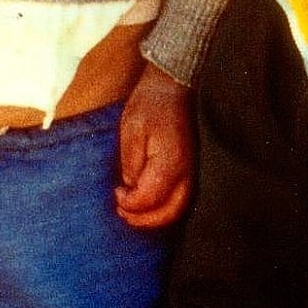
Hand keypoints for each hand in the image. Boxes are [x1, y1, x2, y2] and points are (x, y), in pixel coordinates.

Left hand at [116, 62, 193, 227]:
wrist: (171, 88)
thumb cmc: (149, 106)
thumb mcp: (131, 132)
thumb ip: (131, 165)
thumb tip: (131, 188)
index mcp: (170, 162)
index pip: (149, 199)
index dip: (130, 204)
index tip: (116, 193)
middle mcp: (186, 172)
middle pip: (168, 213)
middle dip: (143, 219)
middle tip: (122, 211)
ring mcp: (191, 172)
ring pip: (177, 209)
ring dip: (154, 216)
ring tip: (132, 209)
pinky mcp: (189, 169)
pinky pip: (179, 198)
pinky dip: (163, 207)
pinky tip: (147, 201)